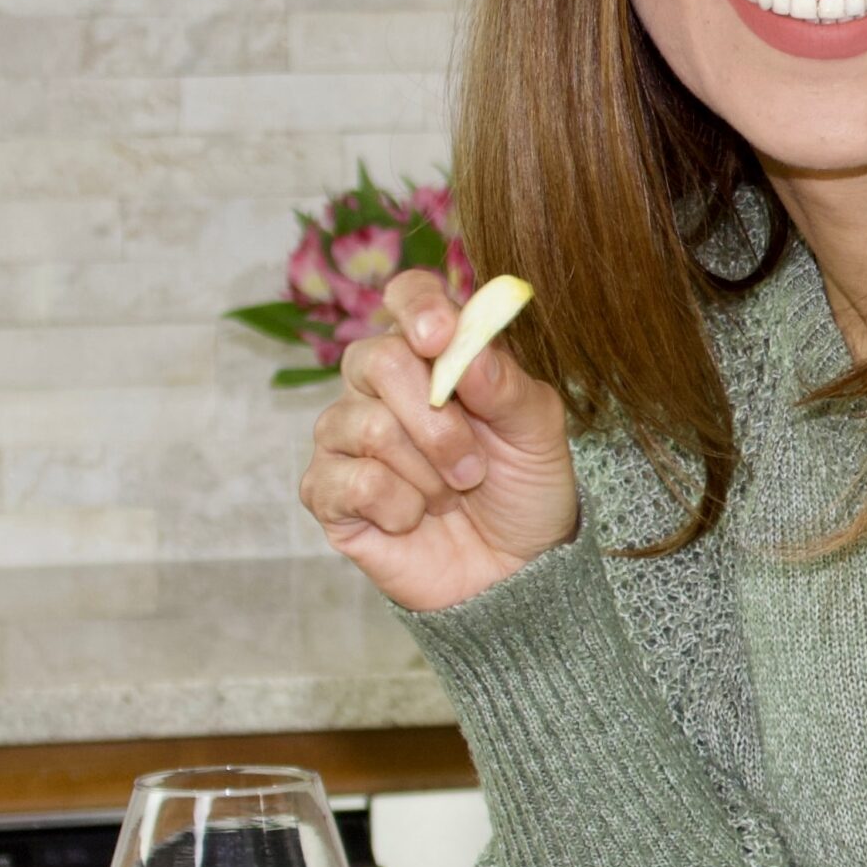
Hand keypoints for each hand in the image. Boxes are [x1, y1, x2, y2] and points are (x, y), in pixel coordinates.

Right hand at [299, 268, 578, 611]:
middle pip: (377, 360)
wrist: (515, 570)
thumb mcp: (538, 432)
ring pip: (365, 425)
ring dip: (428, 471)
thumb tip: (465, 349)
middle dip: (438, 421)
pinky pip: (352, 481)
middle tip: (474, 467)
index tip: (439, 336)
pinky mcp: (328, 492)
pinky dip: (400, 506)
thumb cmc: (523, 488)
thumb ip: (507, 384)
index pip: (407, 296)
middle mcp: (379, 386)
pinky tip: (416, 518)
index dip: (418, 306)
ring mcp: (345, 437)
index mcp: (433, 355)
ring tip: (454, 495)